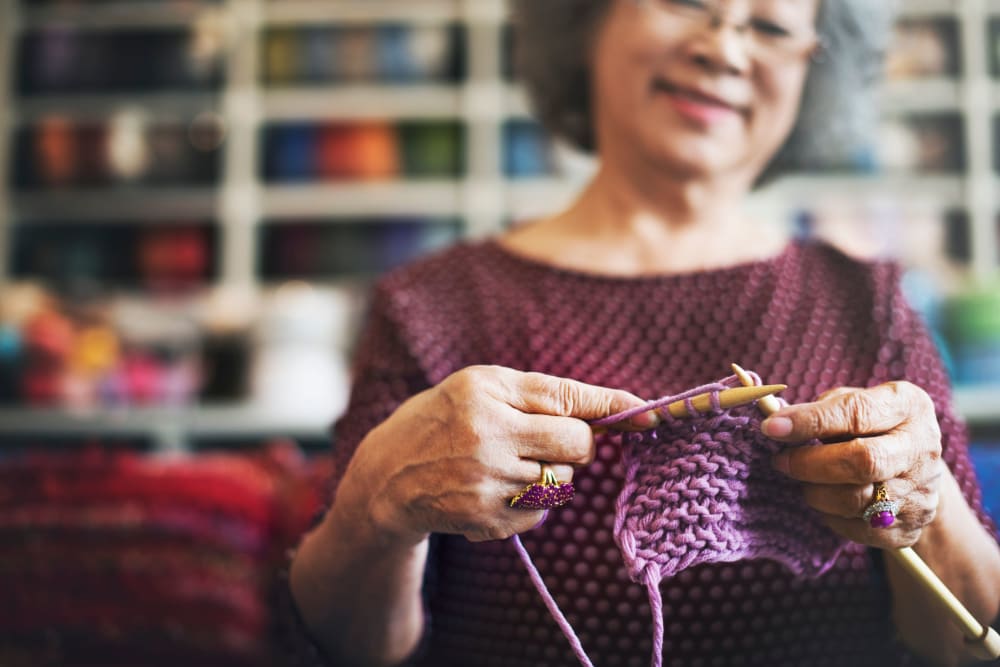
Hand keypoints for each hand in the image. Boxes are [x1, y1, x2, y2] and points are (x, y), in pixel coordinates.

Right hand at [340, 365, 657, 544]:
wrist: (386, 478)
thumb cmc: (441, 420)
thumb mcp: (478, 387)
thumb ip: (537, 394)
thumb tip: (605, 412)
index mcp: (485, 392)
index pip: (565, 398)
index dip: (612, 406)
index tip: (649, 413)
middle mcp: (486, 435)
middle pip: (577, 445)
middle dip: (580, 445)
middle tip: (554, 442)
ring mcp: (486, 482)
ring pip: (563, 480)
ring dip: (550, 473)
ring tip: (508, 464)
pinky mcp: (486, 519)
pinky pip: (541, 512)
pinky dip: (531, 502)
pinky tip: (495, 490)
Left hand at [761, 381, 943, 548]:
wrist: (915, 468)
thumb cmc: (870, 426)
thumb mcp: (854, 401)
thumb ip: (821, 409)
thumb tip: (776, 421)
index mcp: (908, 406)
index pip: (856, 413)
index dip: (810, 421)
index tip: (771, 427)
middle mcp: (921, 449)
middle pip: (864, 462)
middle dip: (810, 463)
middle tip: (780, 461)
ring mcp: (920, 492)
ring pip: (856, 501)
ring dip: (815, 491)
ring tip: (802, 478)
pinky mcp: (909, 528)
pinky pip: (858, 530)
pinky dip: (830, 515)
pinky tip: (824, 497)